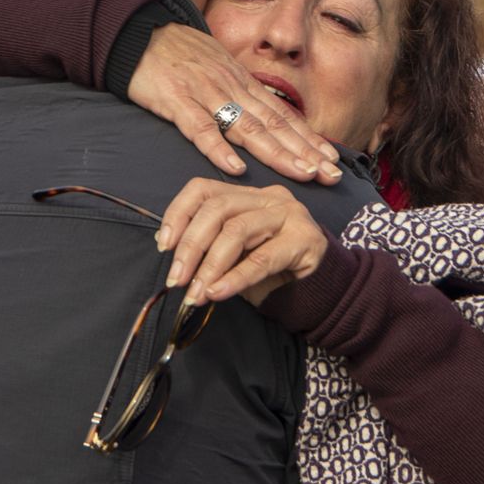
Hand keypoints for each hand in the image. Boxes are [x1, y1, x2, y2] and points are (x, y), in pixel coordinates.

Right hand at [127, 25, 341, 183]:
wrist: (140, 31)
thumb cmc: (180, 54)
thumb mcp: (218, 69)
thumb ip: (239, 94)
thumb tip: (264, 119)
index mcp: (242, 83)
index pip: (283, 115)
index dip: (309, 138)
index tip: (333, 159)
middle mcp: (232, 88)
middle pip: (274, 125)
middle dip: (305, 152)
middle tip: (331, 175)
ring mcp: (206, 93)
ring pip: (248, 128)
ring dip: (278, 153)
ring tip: (303, 174)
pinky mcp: (176, 100)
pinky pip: (200, 128)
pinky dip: (219, 150)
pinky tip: (237, 169)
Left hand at [156, 179, 329, 306]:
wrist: (320, 290)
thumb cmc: (272, 272)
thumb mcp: (235, 255)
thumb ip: (210, 247)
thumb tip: (172, 254)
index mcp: (246, 194)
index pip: (203, 189)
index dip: (177, 214)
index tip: (163, 245)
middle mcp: (268, 196)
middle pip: (217, 209)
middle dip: (190, 246)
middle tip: (176, 279)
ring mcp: (289, 214)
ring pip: (236, 231)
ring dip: (210, 266)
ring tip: (196, 293)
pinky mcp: (305, 239)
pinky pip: (262, 259)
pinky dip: (235, 278)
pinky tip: (218, 293)